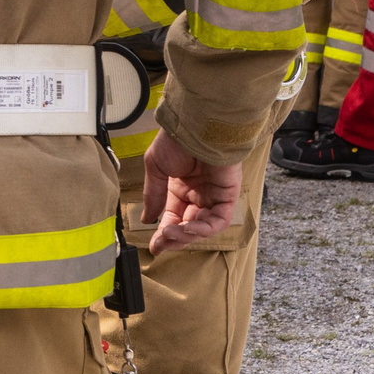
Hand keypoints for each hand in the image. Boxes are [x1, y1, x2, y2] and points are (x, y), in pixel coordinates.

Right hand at [142, 129, 240, 253]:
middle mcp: (198, 195)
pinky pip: (218, 220)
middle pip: (188, 226)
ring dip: (186, 235)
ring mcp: (213, 196)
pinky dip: (203, 228)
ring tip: (170, 234)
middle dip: (174, 239)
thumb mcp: (155, 168)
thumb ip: (153, 195)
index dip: (163, 234)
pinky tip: (186, 228)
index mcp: (180, 188)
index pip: (172, 217)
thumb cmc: (175, 141)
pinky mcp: (227, 196)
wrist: (194, 127)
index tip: (153, 246)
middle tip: (160, 245)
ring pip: (203, 227)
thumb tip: (146, 218)